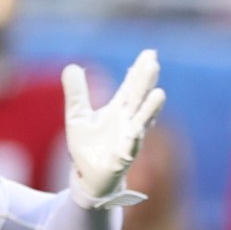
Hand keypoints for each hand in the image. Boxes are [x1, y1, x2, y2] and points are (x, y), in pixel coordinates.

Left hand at [65, 51, 165, 208]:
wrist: (88, 176)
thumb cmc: (87, 146)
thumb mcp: (76, 116)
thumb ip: (76, 93)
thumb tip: (70, 66)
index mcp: (118, 109)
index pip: (130, 86)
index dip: (139, 70)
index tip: (150, 53)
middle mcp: (127, 121)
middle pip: (138, 98)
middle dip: (145, 82)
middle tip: (153, 63)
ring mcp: (128, 139)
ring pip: (141, 121)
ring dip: (150, 109)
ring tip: (160, 93)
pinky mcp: (123, 158)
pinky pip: (130, 148)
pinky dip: (134, 139)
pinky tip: (138, 131)